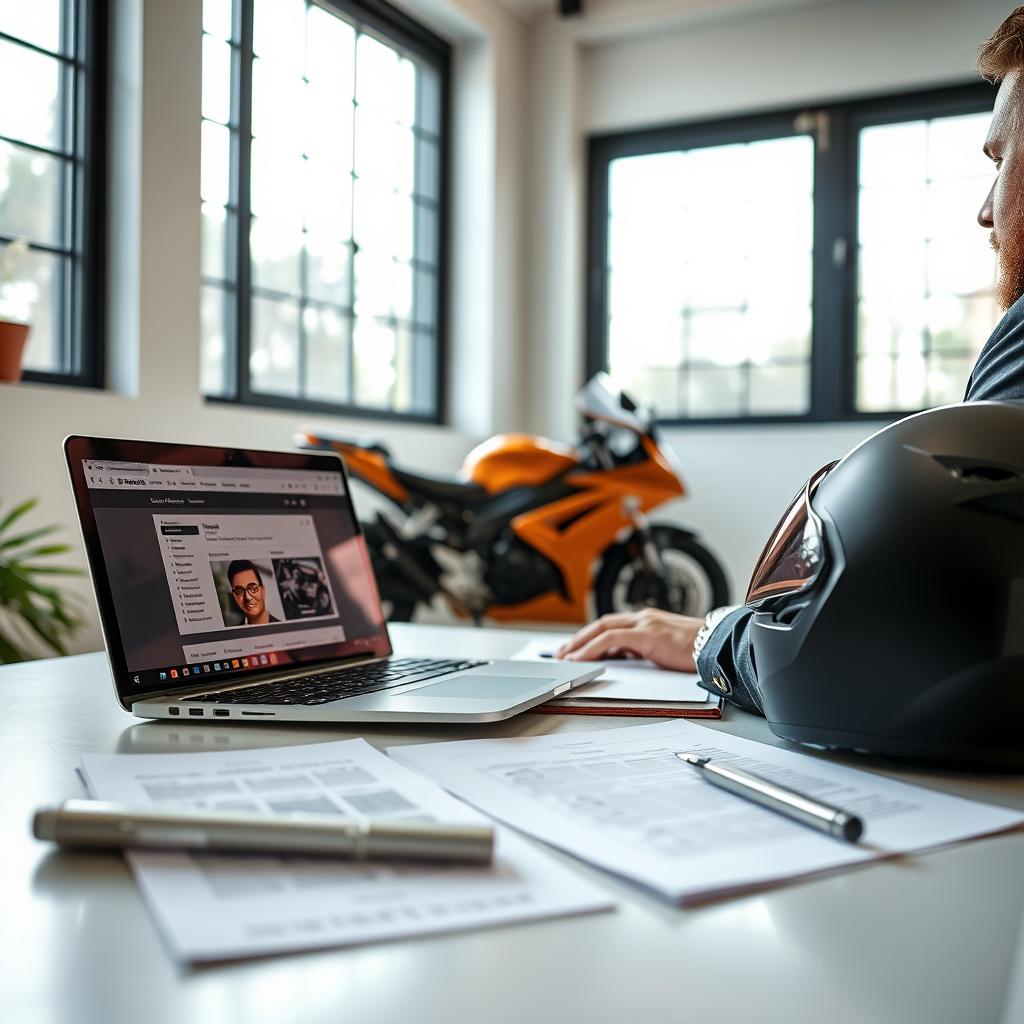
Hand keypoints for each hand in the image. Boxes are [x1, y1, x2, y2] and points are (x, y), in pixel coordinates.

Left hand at [555, 609, 702, 672]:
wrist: (720, 645)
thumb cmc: (698, 650)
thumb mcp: (665, 649)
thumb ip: (645, 649)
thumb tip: (625, 658)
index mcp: (647, 620)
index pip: (611, 625)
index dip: (590, 636)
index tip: (575, 648)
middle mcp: (643, 617)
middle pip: (601, 624)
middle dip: (578, 639)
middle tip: (561, 652)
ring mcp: (644, 623)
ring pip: (601, 629)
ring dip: (580, 644)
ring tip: (565, 657)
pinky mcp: (646, 634)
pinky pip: (610, 639)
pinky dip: (592, 648)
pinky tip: (581, 658)